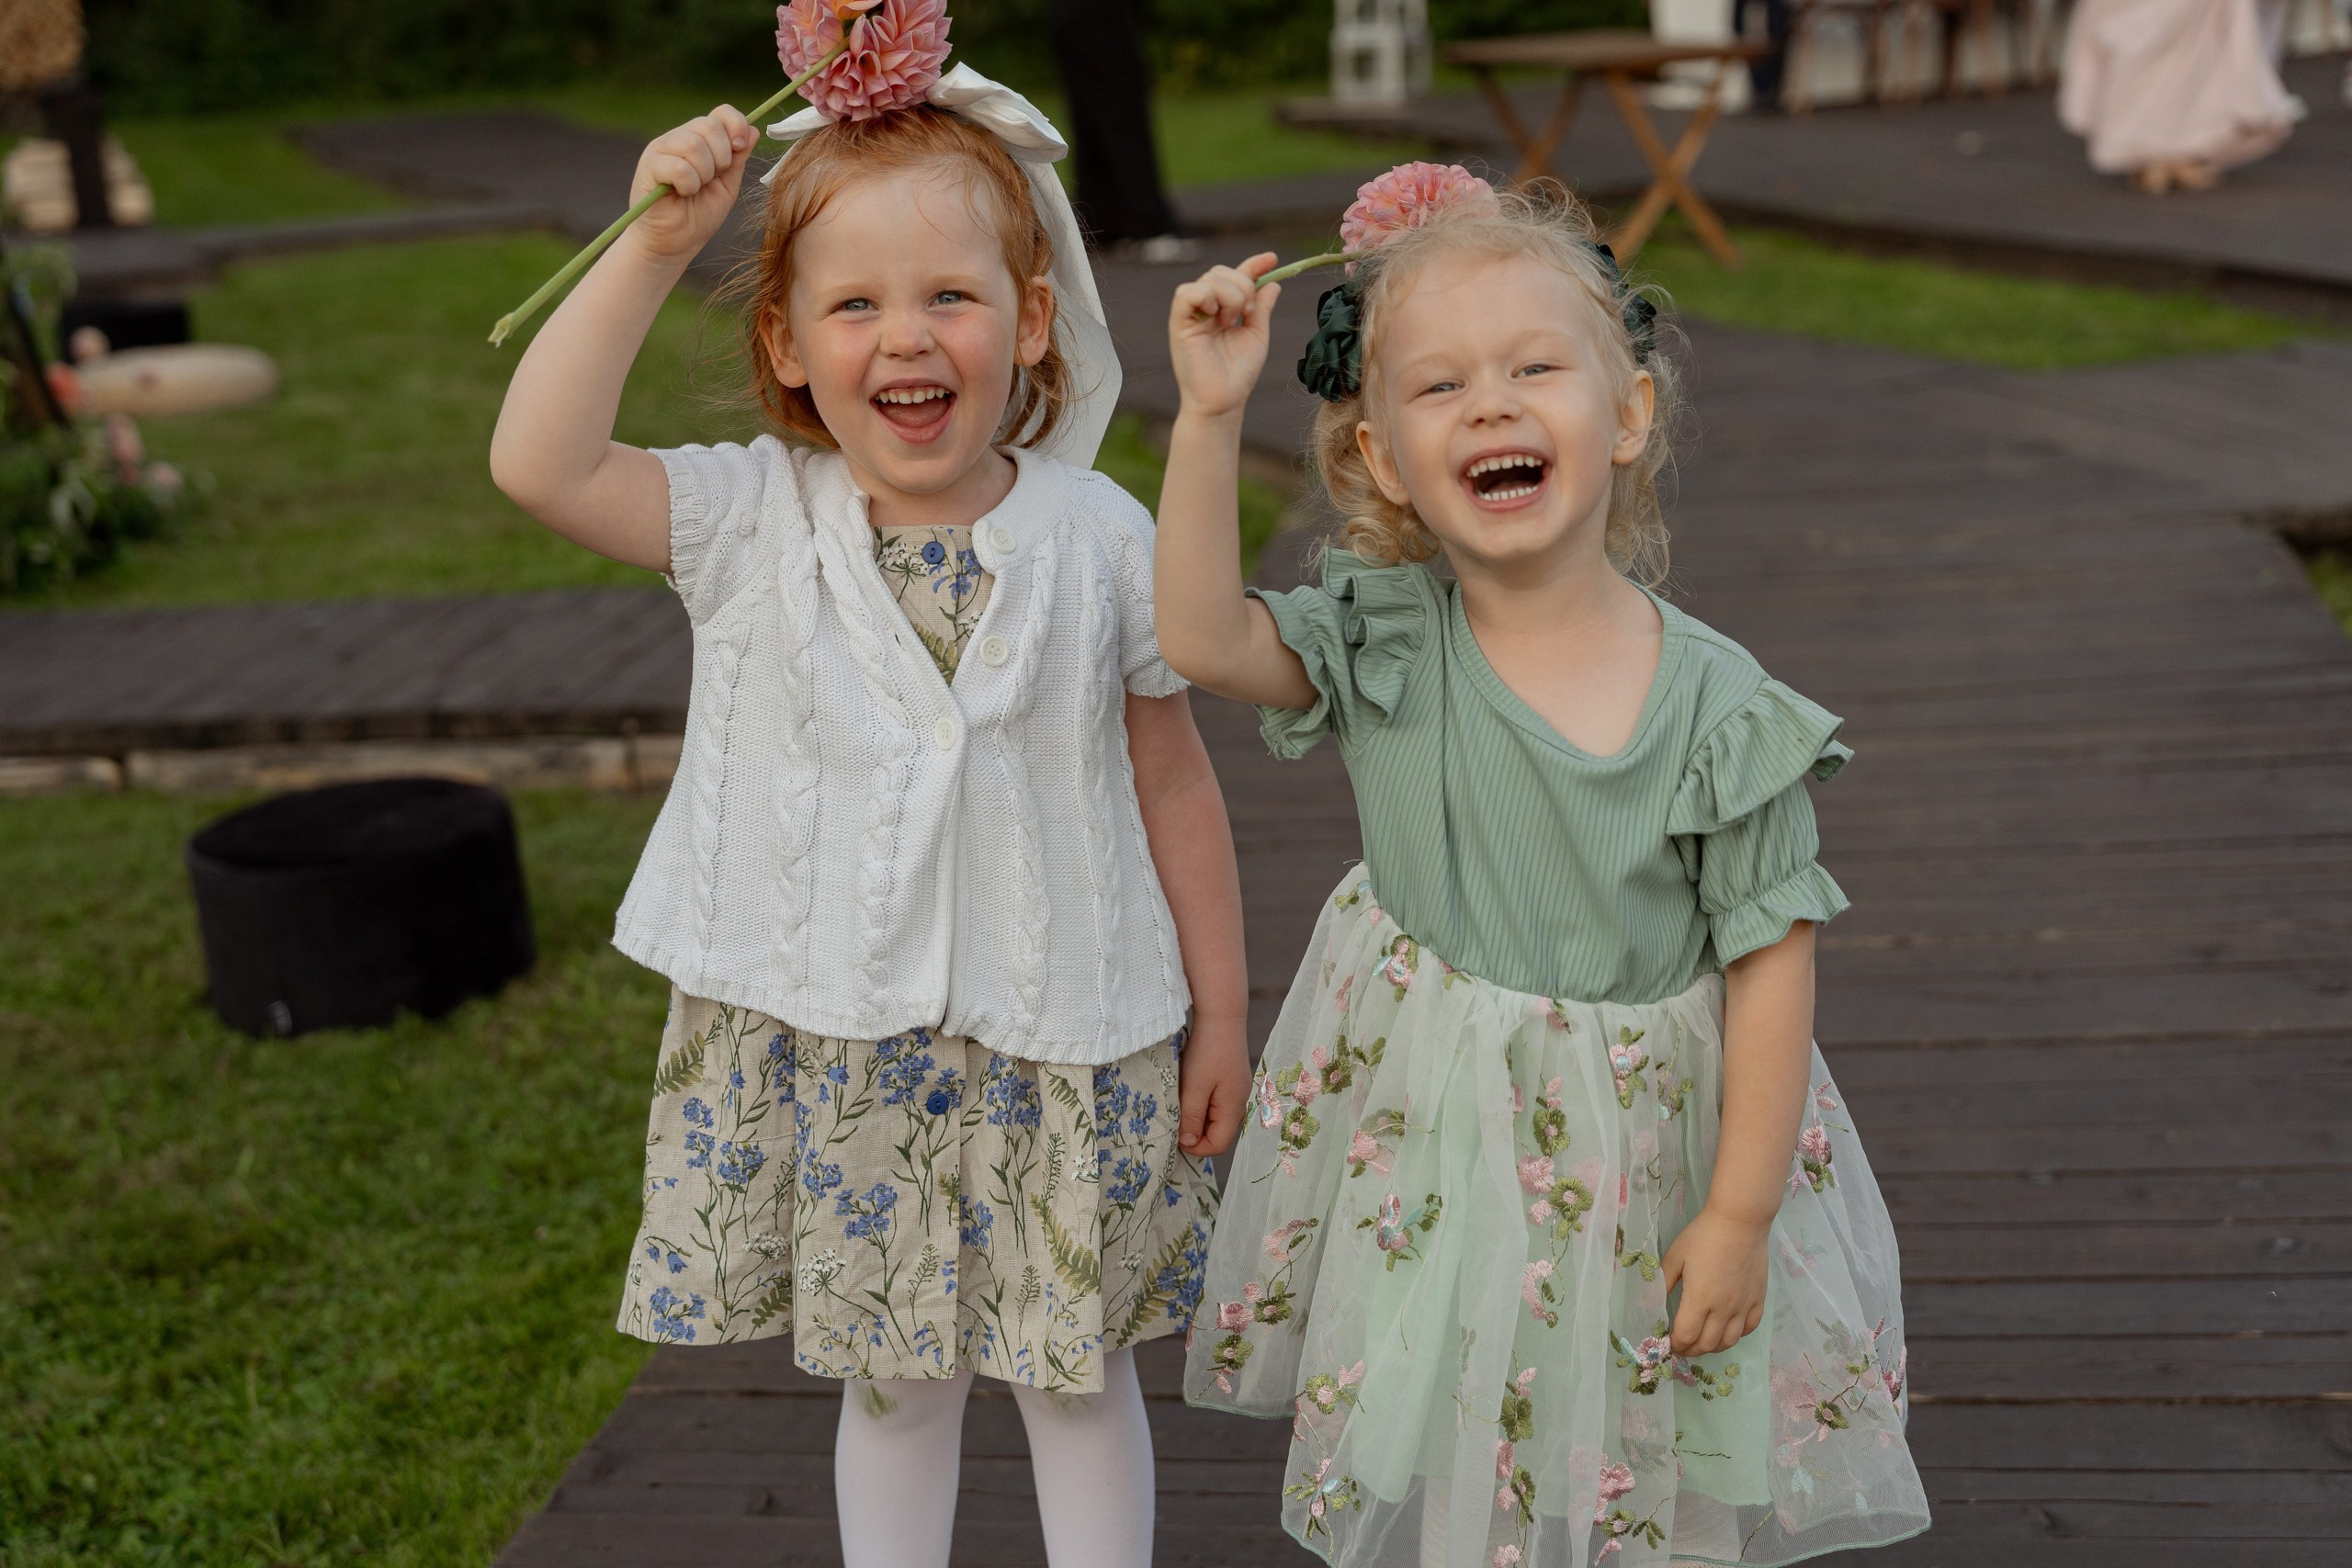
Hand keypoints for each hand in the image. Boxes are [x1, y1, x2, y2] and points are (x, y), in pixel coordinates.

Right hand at [625, 108, 757, 260]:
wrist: (674, 244)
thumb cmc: (699, 216)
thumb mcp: (727, 185)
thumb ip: (738, 159)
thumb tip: (754, 130)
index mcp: (700, 139)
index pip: (720, 113)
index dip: (736, 125)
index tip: (740, 148)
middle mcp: (679, 138)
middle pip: (709, 125)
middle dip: (722, 157)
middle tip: (712, 179)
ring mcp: (661, 149)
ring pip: (694, 144)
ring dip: (704, 173)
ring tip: (695, 189)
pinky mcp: (648, 166)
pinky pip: (679, 166)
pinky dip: (689, 184)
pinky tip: (682, 194)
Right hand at [1167, 254, 1279, 421]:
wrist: (1224, 399)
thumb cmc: (1238, 373)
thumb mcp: (1256, 335)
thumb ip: (1261, 309)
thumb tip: (1273, 283)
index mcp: (1223, 309)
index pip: (1236, 276)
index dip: (1253, 265)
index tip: (1272, 258)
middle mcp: (1205, 307)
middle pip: (1221, 272)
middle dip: (1243, 286)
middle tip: (1246, 314)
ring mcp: (1191, 313)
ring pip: (1210, 278)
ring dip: (1230, 296)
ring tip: (1231, 322)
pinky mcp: (1178, 322)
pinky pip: (1187, 292)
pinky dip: (1206, 297)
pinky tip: (1216, 318)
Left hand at [1176, 1014, 1250, 1157]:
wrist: (1221, 1016)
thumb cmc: (1207, 1051)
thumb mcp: (1194, 1087)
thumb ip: (1191, 1117)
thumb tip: (1188, 1143)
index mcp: (1233, 1108)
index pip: (1219, 1144)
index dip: (1196, 1148)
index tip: (1174, 1138)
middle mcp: (1239, 1102)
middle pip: (1218, 1132)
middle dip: (1195, 1133)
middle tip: (1173, 1122)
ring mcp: (1236, 1090)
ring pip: (1215, 1118)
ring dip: (1196, 1118)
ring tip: (1178, 1106)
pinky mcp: (1230, 1080)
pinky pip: (1216, 1103)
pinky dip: (1200, 1104)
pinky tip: (1187, 1092)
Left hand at [1659, 1206, 1768, 1357]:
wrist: (1739, 1221)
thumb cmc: (1703, 1236)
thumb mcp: (1675, 1256)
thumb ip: (1662, 1283)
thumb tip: (1646, 1305)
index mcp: (1699, 1299)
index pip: (1686, 1335)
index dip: (1675, 1344)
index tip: (1668, 1343)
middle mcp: (1723, 1309)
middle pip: (1707, 1344)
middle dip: (1691, 1350)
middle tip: (1682, 1346)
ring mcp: (1743, 1306)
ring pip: (1730, 1341)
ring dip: (1713, 1347)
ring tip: (1703, 1342)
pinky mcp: (1758, 1298)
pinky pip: (1750, 1328)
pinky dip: (1737, 1335)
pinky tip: (1728, 1330)